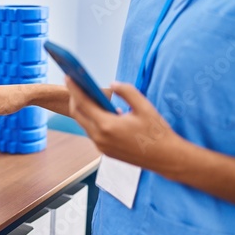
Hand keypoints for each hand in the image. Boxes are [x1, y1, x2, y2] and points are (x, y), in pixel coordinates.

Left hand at [66, 77, 182, 171]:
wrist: (165, 158)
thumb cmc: (157, 132)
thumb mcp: (144, 107)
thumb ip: (127, 92)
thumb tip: (112, 84)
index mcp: (107, 126)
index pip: (83, 104)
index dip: (74, 89)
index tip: (68, 76)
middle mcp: (100, 138)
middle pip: (78, 114)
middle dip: (74, 98)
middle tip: (75, 84)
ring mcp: (101, 146)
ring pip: (84, 124)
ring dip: (84, 110)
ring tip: (86, 95)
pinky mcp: (105, 151)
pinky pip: (93, 133)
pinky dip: (93, 120)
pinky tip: (100, 111)